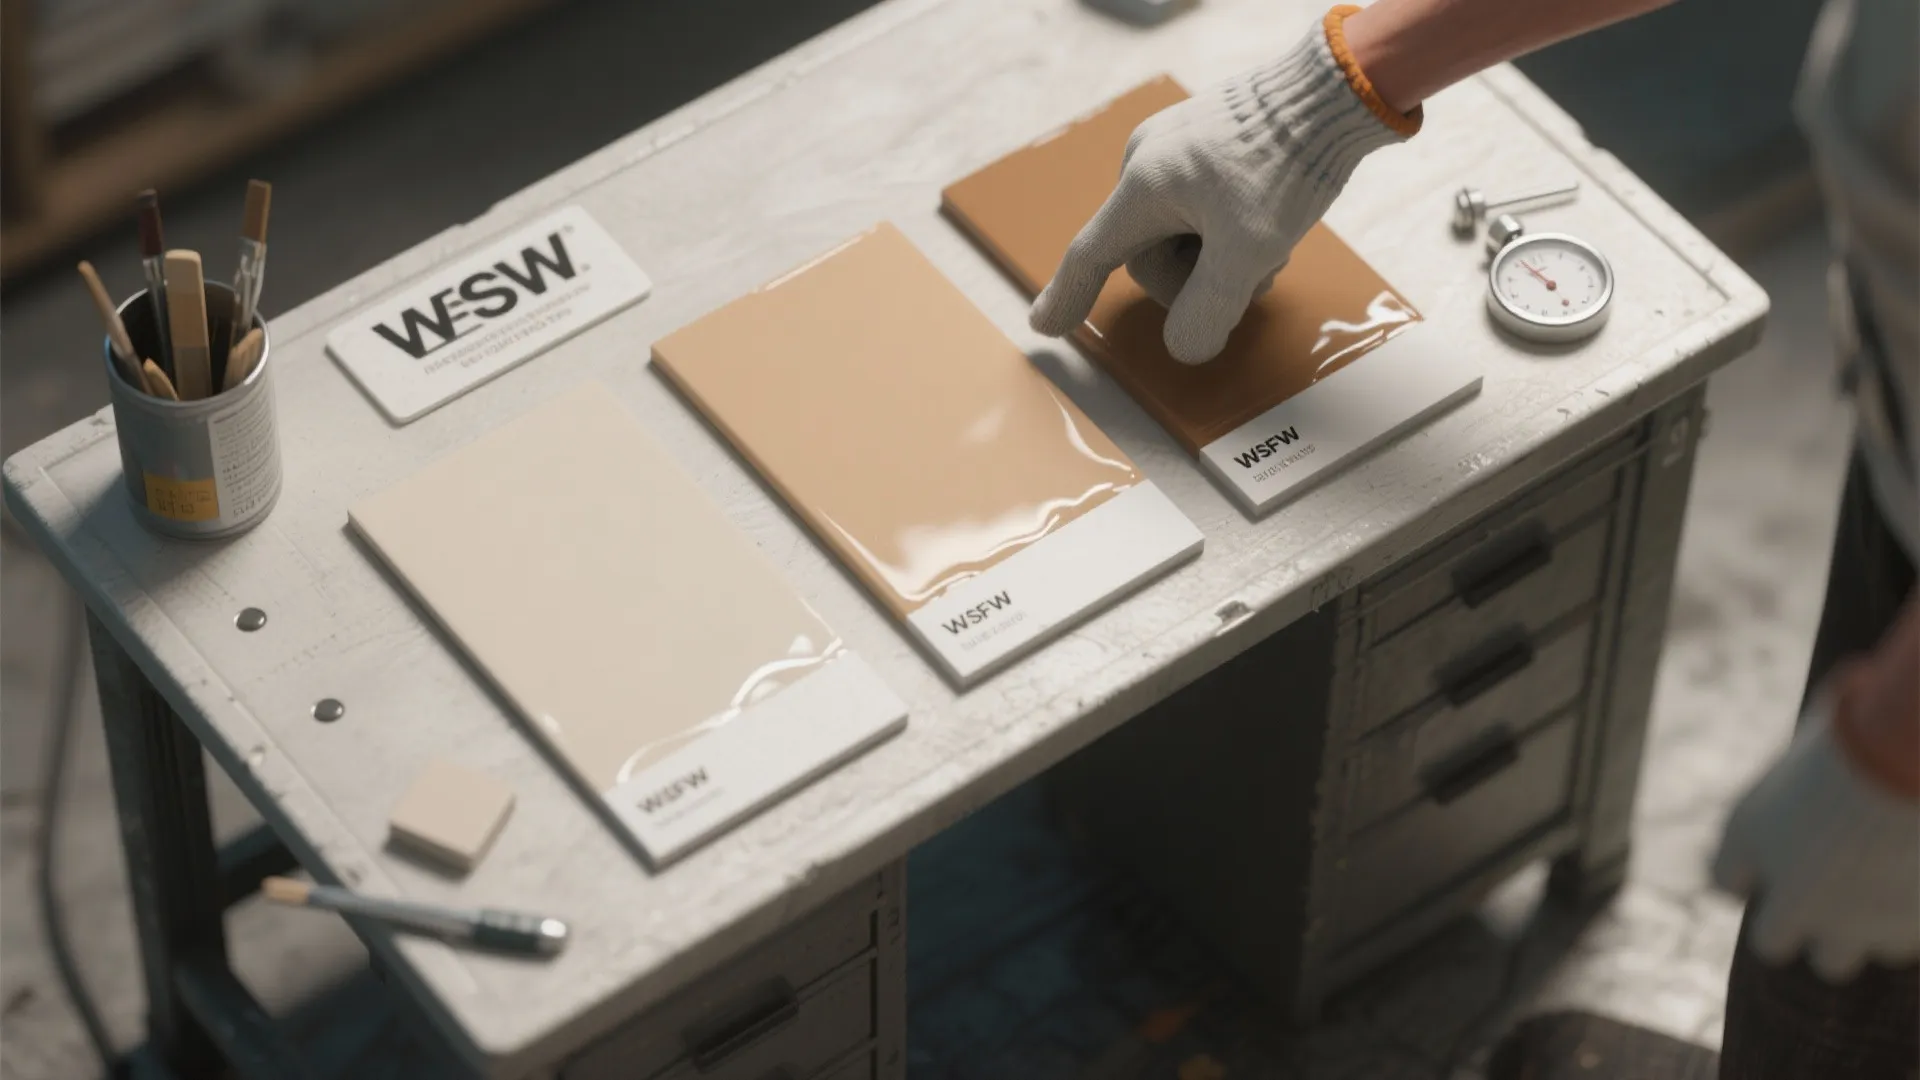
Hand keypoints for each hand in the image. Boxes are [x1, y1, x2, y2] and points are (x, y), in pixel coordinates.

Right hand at [1028, 8, 1417, 363]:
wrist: (1335, 90)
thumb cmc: (1287, 162)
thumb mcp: (1250, 250)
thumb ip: (1208, 308)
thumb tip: (1183, 348)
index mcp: (1144, 186)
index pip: (1092, 255)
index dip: (1068, 298)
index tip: (1045, 327)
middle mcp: (1147, 162)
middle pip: (1150, 256)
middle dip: (1200, 280)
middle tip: (1255, 276)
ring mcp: (1175, 148)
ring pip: (1180, 235)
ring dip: (1222, 257)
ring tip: (1271, 244)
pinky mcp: (1204, 142)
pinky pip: (1199, 206)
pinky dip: (1229, 229)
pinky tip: (1270, 220)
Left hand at [1711, 683, 1919, 981]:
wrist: (1910, 763)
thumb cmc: (1863, 730)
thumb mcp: (1825, 730)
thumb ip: (1817, 759)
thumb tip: (1836, 723)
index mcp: (1749, 838)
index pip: (1726, 880)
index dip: (1750, 872)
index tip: (1775, 859)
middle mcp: (1792, 896)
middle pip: (1772, 943)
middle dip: (1794, 921)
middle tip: (1829, 891)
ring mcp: (1851, 925)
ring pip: (1841, 957)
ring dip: (1857, 925)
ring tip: (1883, 879)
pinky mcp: (1907, 933)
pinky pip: (1900, 945)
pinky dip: (1906, 919)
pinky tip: (1913, 880)